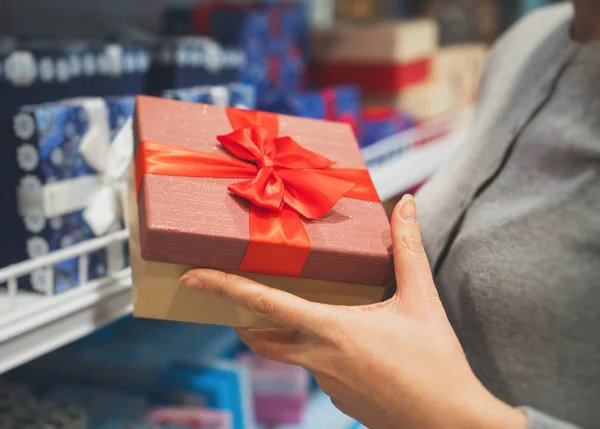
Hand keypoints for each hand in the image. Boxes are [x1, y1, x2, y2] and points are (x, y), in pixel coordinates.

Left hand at [181, 195, 526, 428]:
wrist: (451, 423)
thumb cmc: (436, 361)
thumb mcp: (420, 299)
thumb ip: (408, 248)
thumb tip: (405, 203)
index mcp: (331, 330)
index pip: (263, 304)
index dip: (223, 288)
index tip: (192, 277)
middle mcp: (318, 359)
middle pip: (262, 337)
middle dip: (248, 320)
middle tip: (252, 300)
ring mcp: (326, 385)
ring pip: (295, 353)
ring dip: (296, 334)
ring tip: (324, 316)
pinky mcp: (339, 401)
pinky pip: (319, 371)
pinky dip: (323, 354)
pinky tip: (357, 349)